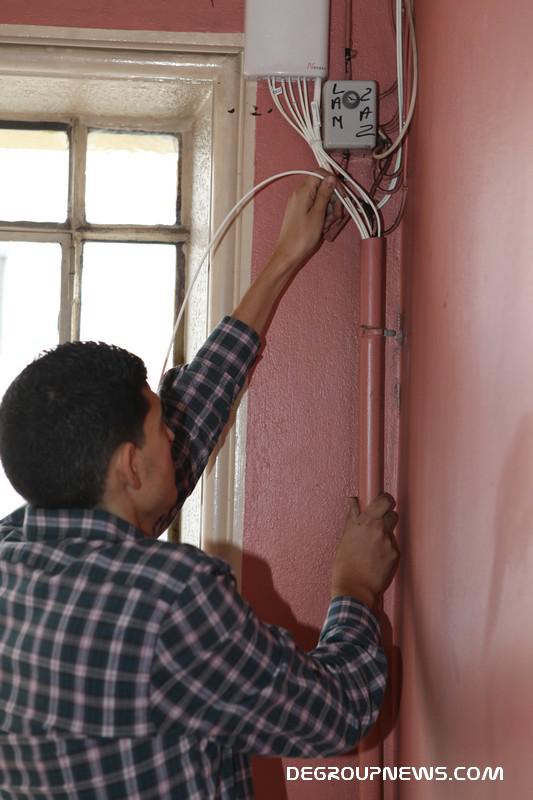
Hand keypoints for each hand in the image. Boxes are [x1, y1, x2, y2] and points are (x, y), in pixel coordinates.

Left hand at [270, 170, 342, 270]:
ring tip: (328, 226)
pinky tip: (324, 228)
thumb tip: (331, 178)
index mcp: (302, 192)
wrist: (288, 256)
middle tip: (337, 217)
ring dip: (330, 212)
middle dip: (334, 202)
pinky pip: (317, 209)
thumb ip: (325, 194)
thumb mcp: (318, 215)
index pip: (320, 174)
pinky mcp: (302, 213)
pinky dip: (324, 217)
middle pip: (323, 188)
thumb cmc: (301, 238)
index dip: (334, 182)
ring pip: (322, 200)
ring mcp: (301, 204)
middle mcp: (300, 195)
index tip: (342, 195)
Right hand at [331, 493, 399, 609]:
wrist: (355, 589)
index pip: (384, 500)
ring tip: (375, 546)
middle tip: (380, 523)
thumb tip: (352, 501)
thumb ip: (352, 517)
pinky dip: (387, 550)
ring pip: (392, 531)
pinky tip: (377, 559)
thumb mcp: (345, 537)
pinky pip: (393, 546)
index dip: (385, 499)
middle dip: (387, 516)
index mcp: (364, 521)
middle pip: (392, 513)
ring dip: (386, 534)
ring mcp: (388, 541)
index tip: (383, 501)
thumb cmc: (345, 565)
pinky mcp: (395, 553)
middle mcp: (378, 529)